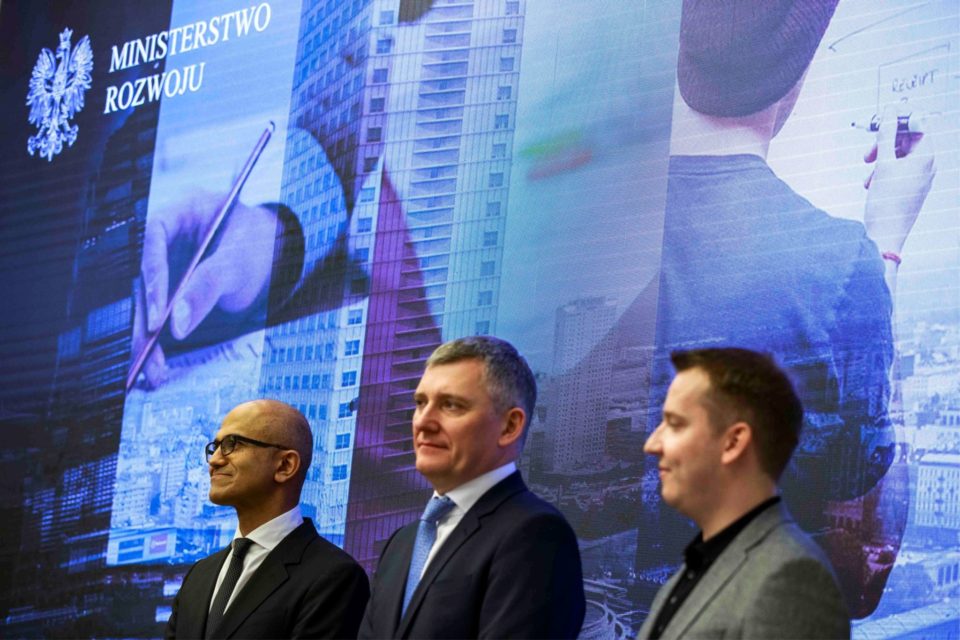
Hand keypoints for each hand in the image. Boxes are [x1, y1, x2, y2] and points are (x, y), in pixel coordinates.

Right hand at [131, 190, 278, 387]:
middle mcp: (167, 239)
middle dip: (145, 321)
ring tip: (152, 373)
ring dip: (147, 340)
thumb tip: (177, 327)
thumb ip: (209, 286)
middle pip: (144, 278)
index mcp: (182, 212)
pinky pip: (160, 316)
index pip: (155, 237)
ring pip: (148, 303)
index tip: (158, 316)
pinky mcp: (171, 289)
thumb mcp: (238, 263)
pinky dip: (158, 342)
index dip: (153, 278)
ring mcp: (166, 265)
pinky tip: (157, 367)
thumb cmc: (257, 246)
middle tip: (145, 356)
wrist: (273, 253)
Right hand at [863, 106, 935, 254]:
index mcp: (927, 157)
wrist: (885, 235)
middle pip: (907, 142)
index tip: (881, 122)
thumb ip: (886, 135)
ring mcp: (920, 178)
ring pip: (899, 158)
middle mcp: (928, 166)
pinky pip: (898, 172)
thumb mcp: (883, 164)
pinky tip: (871, 184)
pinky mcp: (911, 189)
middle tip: (867, 154)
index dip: (899, 122)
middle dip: (885, 145)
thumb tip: (890, 112)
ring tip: (868, 175)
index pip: (918, 127)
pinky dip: (883, 174)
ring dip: (880, 162)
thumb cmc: (887, 202)